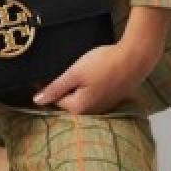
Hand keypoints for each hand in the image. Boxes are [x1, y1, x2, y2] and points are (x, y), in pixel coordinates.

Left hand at [32, 43, 155, 114]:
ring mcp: (103, 106)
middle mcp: (91, 112)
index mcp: (79, 108)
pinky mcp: (110, 98)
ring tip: (73, 71)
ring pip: (80, 97)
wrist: (134, 58)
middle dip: (61, 87)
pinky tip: (87, 74)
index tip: (39, 73)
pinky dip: (85, 86)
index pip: (55, 100)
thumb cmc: (103, 64)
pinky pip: (91, 94)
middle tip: (56, 70)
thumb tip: (36, 101)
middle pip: (68, 100)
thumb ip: (56, 88)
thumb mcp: (74, 73)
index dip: (46, 85)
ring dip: (74, 87)